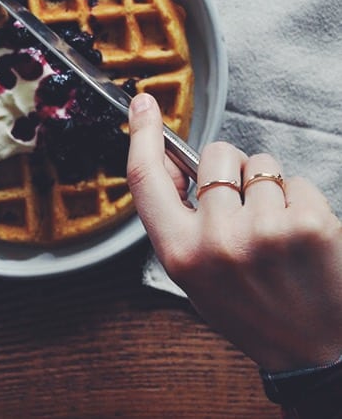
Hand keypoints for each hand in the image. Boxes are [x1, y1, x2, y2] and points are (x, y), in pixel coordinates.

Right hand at [127, 92, 341, 371]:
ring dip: (266, 185)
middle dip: (228, 169)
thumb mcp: (191, 272)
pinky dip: (297, 198)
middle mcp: (217, 240)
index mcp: (179, 253)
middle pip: (215, 156)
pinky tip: (299, 234)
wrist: (312, 349)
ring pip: (259, 163)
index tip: (143, 104)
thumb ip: (175, 218)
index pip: (146, 180)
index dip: (141, 136)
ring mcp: (263, 231)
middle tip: (242, 207)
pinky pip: (294, 179)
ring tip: (274, 228)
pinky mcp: (308, 224)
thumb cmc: (248, 306)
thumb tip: (173, 162)